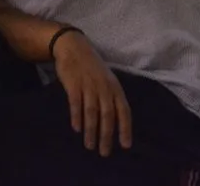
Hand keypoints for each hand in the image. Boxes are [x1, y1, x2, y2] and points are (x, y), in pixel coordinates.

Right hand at [53, 30, 131, 156]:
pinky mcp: (74, 84)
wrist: (74, 47)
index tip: (125, 145)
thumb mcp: (107, 79)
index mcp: (115, 87)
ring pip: (92, 112)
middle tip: (104, 152)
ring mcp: (89, 85)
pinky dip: (77, 116)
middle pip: (107, 115)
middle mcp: (104, 87)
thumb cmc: (92, 66)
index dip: (125, 128)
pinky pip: (76, 103)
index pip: (124, 110)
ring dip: (91, 130)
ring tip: (89, 146)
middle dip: (106, 135)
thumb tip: (115, 120)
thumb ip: (111, 97)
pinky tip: (76, 128)